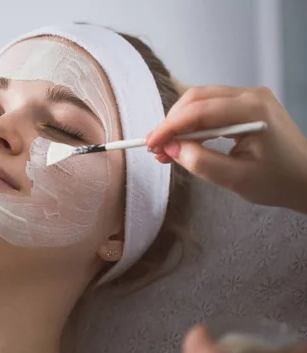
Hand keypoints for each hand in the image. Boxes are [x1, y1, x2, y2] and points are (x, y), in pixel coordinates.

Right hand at [146, 86, 306, 213]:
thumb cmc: (278, 182)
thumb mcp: (235, 179)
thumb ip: (200, 162)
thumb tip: (171, 148)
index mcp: (253, 110)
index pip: (199, 110)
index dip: (169, 126)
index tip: (150, 144)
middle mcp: (251, 95)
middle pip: (197, 98)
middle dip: (172, 122)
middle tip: (155, 148)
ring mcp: (250, 98)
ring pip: (201, 101)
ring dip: (180, 123)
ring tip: (166, 149)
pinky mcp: (247, 106)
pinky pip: (212, 108)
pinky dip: (193, 124)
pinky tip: (184, 142)